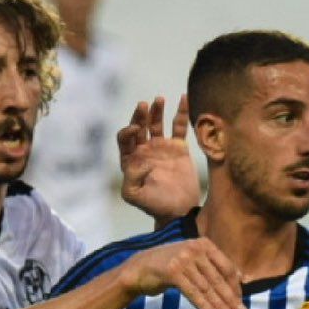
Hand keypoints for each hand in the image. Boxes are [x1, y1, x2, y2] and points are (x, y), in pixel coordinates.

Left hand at [118, 95, 201, 219]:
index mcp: (130, 159)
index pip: (124, 138)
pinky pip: (179, 126)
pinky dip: (181, 112)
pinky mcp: (179, 148)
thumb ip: (129, 178)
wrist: (179, 210)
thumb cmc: (154, 205)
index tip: (137, 130)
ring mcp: (162, 147)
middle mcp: (144, 150)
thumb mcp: (134, 196)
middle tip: (144, 105)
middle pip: (140, 125)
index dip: (128, 131)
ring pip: (157, 123)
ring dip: (156, 110)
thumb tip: (137, 160)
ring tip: (159, 100)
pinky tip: (183, 98)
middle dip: (140, 115)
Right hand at [121, 239, 244, 308]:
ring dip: (220, 305)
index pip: (226, 267)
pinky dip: (203, 305)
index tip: (240, 302)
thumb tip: (242, 277)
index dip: (235, 286)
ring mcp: (183, 259)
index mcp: (205, 244)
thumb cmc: (171, 266)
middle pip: (218, 278)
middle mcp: (195, 249)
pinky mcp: (173, 271)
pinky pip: (193, 292)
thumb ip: (215, 266)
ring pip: (207, 287)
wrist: (140, 269)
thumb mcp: (195, 261)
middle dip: (231, 299)